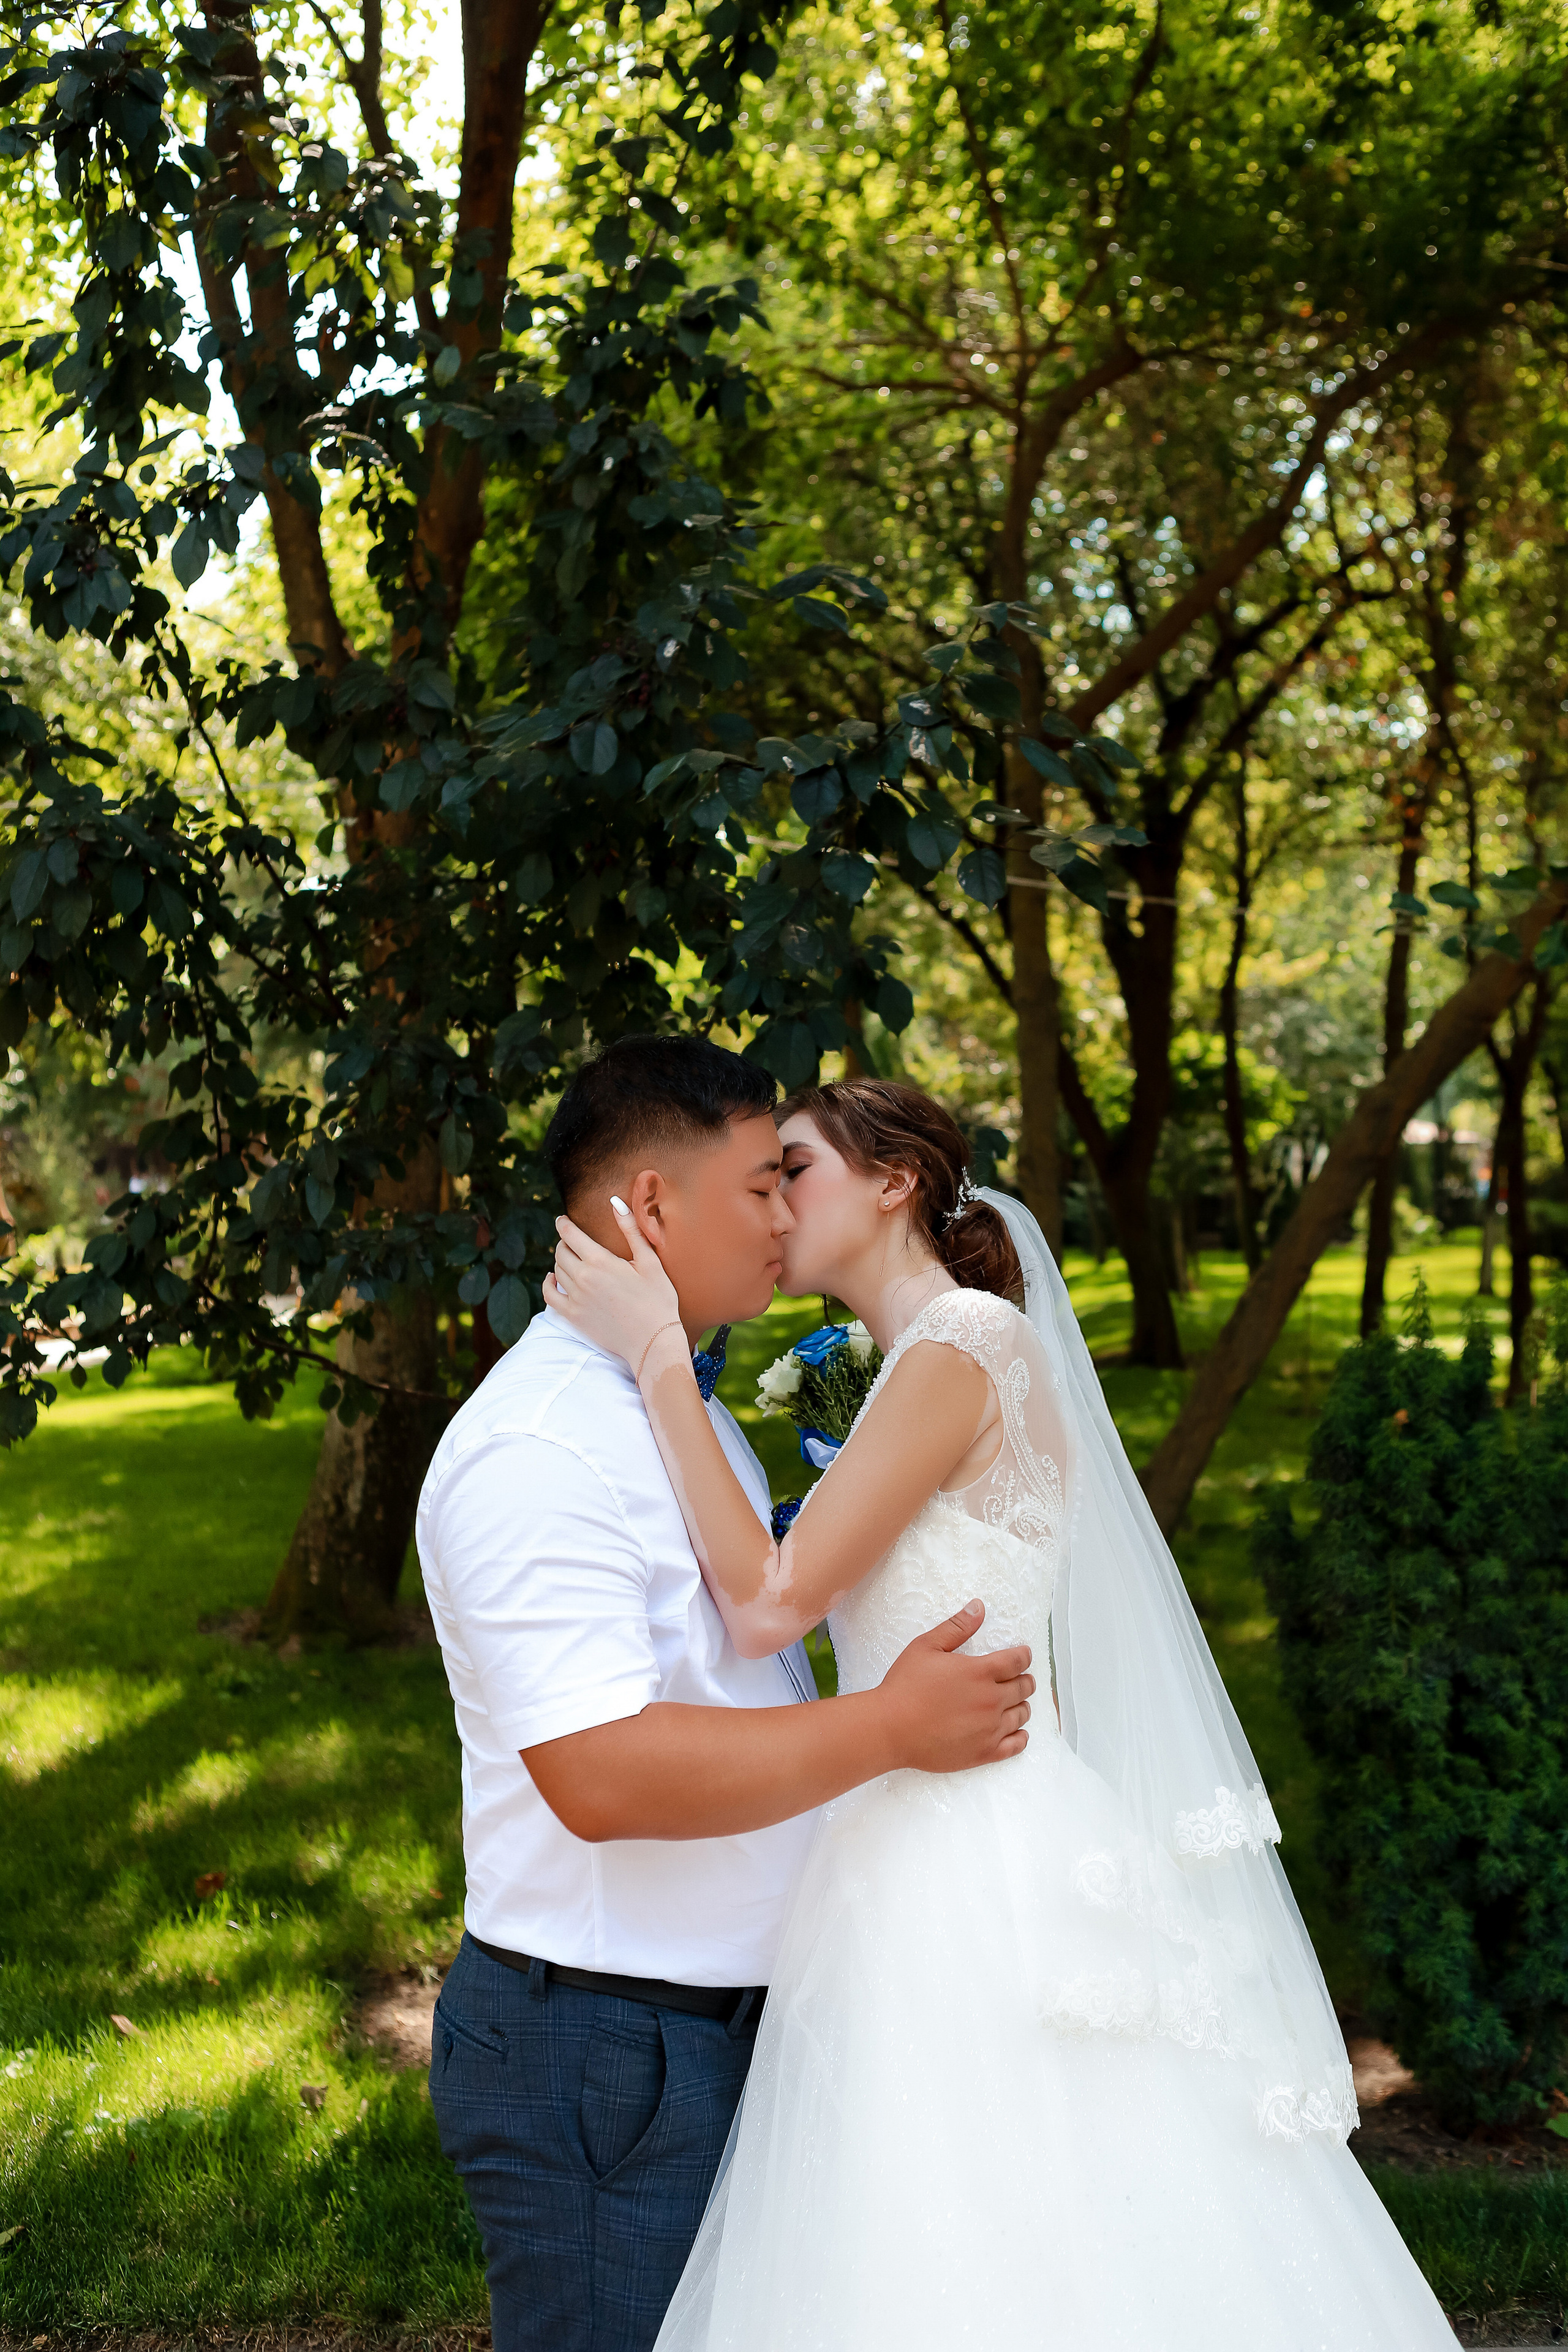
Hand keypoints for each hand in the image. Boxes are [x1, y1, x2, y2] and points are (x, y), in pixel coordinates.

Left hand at [544, 1199, 683, 1377]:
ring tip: (571, 1258)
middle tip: (572, 1240)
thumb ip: (631, 1230)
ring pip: (557, 1270)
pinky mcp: (574, 1316)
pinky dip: (547, 1283)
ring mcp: (576, 1298)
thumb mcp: (650, 1261)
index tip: (562, 1219)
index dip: (563, 1224)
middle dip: (564, 1242)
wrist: (653, 1341)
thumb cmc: (657, 1299)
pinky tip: (553, 1278)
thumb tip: (616, 1202)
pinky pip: (550, 1295)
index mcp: (600, 1260)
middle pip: (561, 1251)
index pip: (570, 1234)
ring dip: (561, 1261)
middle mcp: (583, 1277)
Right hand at [876, 1601, 1033, 1772]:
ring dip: (1022, 1705)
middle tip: (1022, 1678)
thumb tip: (979, 1606)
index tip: (1023, 1655)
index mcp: (980, 1672)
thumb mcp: (927, 1646)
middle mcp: (991, 1700)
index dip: (1024, 1656)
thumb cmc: (905, 1685)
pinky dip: (1021, 1736)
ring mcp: (990, 1729)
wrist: (890, 1728)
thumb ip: (956, 1627)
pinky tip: (1018, 1731)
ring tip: (1016, 1702)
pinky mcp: (984, 1752)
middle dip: (1025, 1679)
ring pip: (1022, 1714)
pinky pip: (1016, 1745)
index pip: (1017, 1661)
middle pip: (1024, 1687)